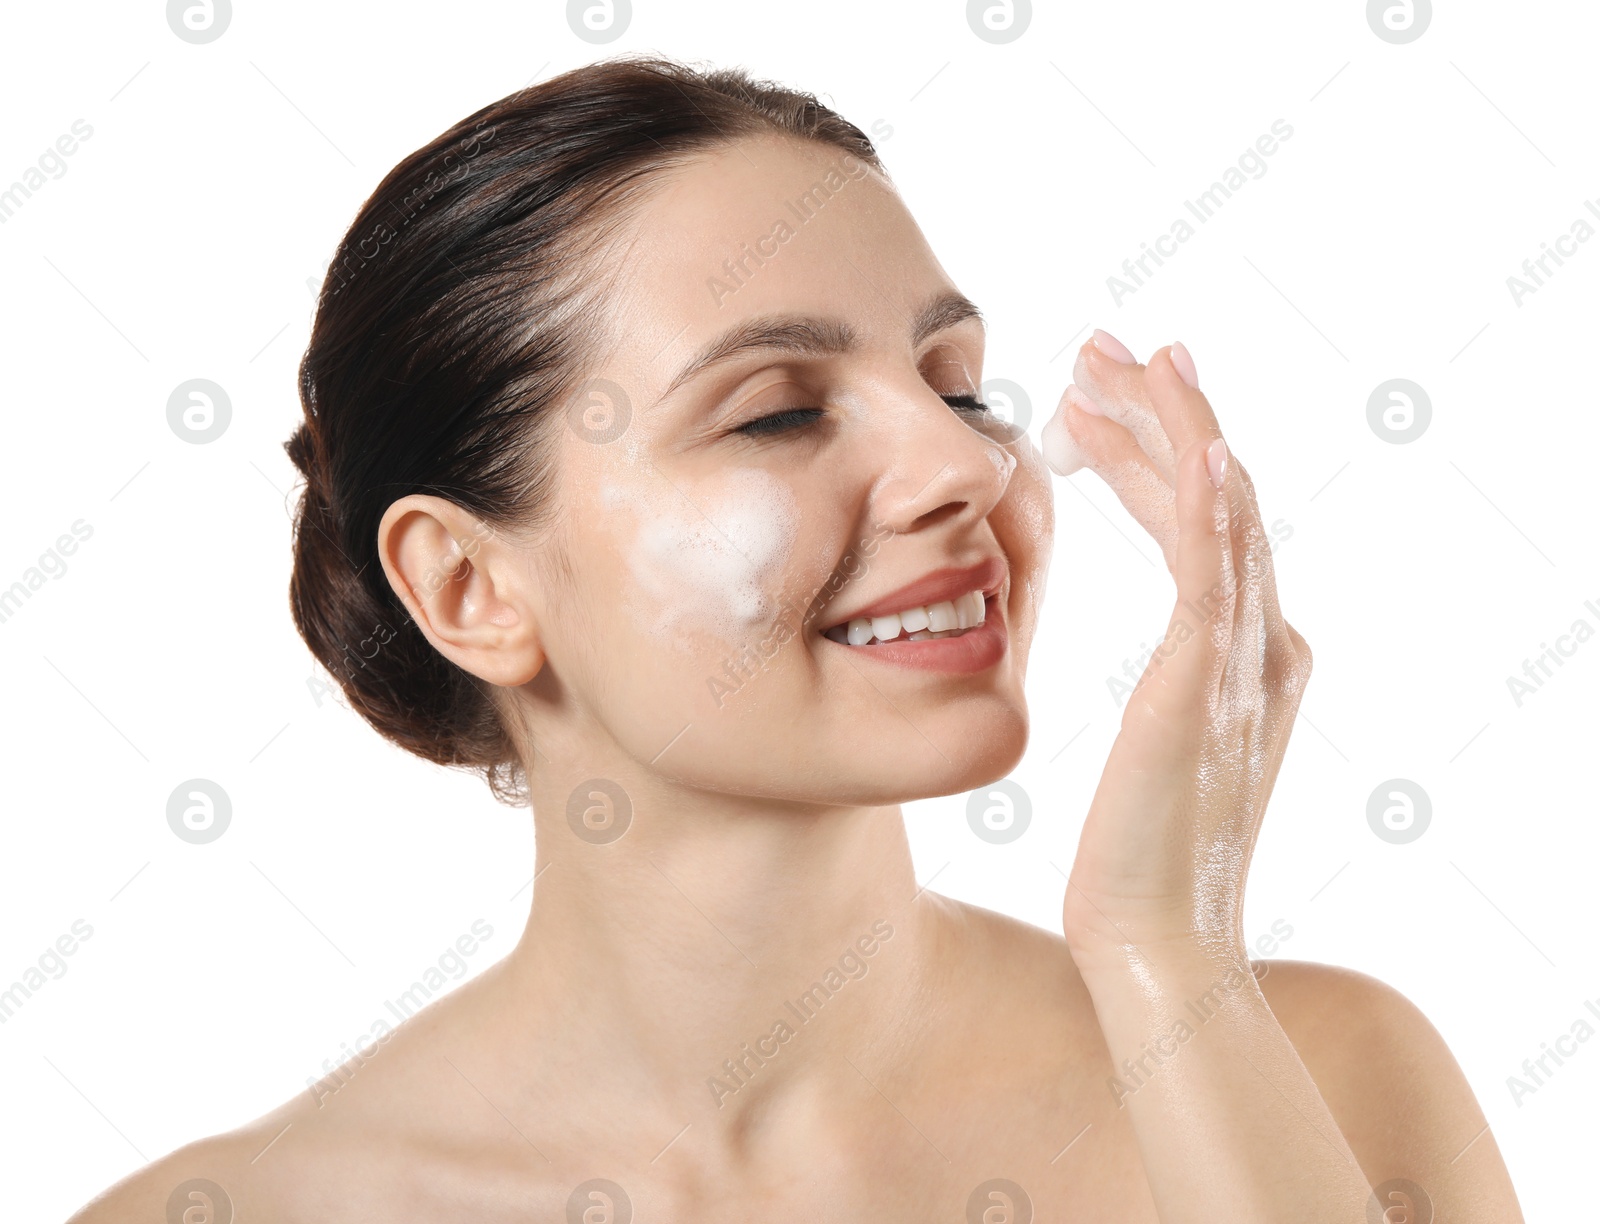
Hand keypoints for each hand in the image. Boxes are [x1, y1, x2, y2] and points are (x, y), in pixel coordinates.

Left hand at [1043, 333, 1312, 969]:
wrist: (1154, 940)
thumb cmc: (1138, 852)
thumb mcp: (1163, 741)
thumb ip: (1184, 682)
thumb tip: (1179, 653)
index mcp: (1249, 652)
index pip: (1202, 521)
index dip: (1157, 450)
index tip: (1103, 398)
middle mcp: (1264, 642)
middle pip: (1217, 496)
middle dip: (1160, 414)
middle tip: (1105, 347)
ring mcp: (1245, 660)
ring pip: (1220, 513)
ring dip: (1175, 427)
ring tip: (1120, 357)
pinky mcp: (1207, 687)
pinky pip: (1217, 577)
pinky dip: (1212, 507)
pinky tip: (1195, 446)